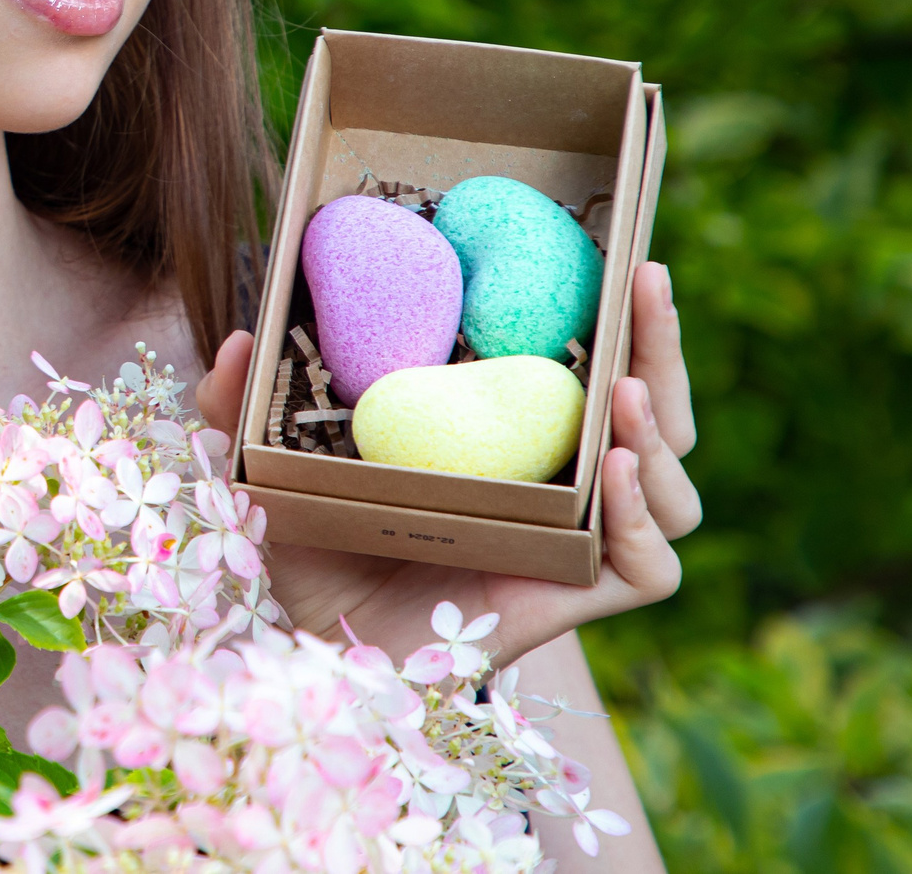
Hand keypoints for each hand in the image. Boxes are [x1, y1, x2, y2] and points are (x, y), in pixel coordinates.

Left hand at [195, 260, 697, 664]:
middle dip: (661, 345)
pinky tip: (615, 469)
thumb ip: (240, 409)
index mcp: (508, 439)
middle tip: (644, 278)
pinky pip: (649, 564)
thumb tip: (238, 337)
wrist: (313, 657)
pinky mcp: (577, 599)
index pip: (593, 370)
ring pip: (673, 487)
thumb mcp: (266, 472)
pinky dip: (644, 516)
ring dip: (660, 428)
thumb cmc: (304, 559)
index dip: (621, 319)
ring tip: (624, 389)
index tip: (617, 254)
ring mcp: (574, 545)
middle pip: (654, 414)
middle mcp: (558, 487)